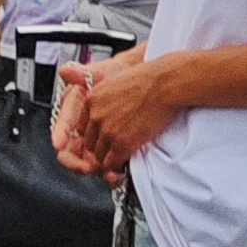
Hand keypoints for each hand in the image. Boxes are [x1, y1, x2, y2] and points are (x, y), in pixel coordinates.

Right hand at [54, 67, 121, 178]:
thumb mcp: (98, 73)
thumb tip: (67, 71)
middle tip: (87, 167)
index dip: (59, 136)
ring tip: (108, 174)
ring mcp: (93, 140)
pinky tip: (117, 174)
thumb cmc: (113, 77)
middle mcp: (79, 129)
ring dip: (95, 170)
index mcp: (72, 111)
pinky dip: (109, 170)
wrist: (136, 82)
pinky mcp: (108, 148)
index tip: (59, 144)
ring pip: (87, 161)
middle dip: (77, 162)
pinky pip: (104, 163)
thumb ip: (82, 73)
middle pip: (71, 151)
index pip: (61, 126)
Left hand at [69, 48, 174, 169]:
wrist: (164, 85)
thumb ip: (103, 94)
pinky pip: (111, 163)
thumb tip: (102, 104)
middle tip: (113, 149)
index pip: (82, 126)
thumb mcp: (115, 79)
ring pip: (98, 156)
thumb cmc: (148, 80)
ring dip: (108, 158)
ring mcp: (108, 131)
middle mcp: (96, 116)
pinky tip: (124, 162)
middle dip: (99, 148)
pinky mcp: (123, 143)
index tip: (103, 137)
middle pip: (88, 143)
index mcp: (92, 99)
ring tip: (120, 157)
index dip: (94, 134)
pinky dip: (117, 166)